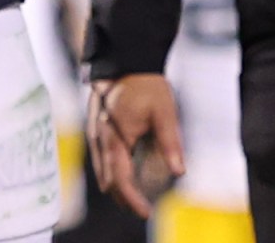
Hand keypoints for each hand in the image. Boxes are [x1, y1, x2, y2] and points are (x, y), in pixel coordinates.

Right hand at [88, 73, 184, 220]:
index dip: (132, 200)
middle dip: (125, 199)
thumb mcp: (164, 112)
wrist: (125, 62)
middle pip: (108, 183)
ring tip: (138, 197)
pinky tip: (128, 175)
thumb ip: (170, 142)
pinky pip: (102, 162)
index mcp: (114, 140)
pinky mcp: (96, 133)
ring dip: (118, 188)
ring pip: (103, 174)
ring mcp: (95, 138)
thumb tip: (179, 171)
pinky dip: (114, 174)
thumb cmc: (145, 84)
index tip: (146, 212)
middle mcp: (100, 143)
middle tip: (144, 208)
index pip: (120, 181)